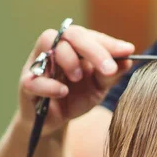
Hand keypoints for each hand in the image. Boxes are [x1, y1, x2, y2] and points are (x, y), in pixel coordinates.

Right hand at [18, 25, 134, 134]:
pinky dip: (50, 85)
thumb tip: (129, 59)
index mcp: (73, 47)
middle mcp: (55, 49)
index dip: (107, 42)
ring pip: (49, 44)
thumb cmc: (77, 97)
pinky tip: (63, 91)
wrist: (56, 121)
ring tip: (80, 78)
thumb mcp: (99, 87)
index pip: (88, 35)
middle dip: (93, 49)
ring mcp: (38, 64)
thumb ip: (112, 74)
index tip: (127, 51)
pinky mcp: (27, 85)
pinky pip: (34, 79)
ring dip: (69, 59)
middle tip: (109, 68)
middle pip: (70, 34)